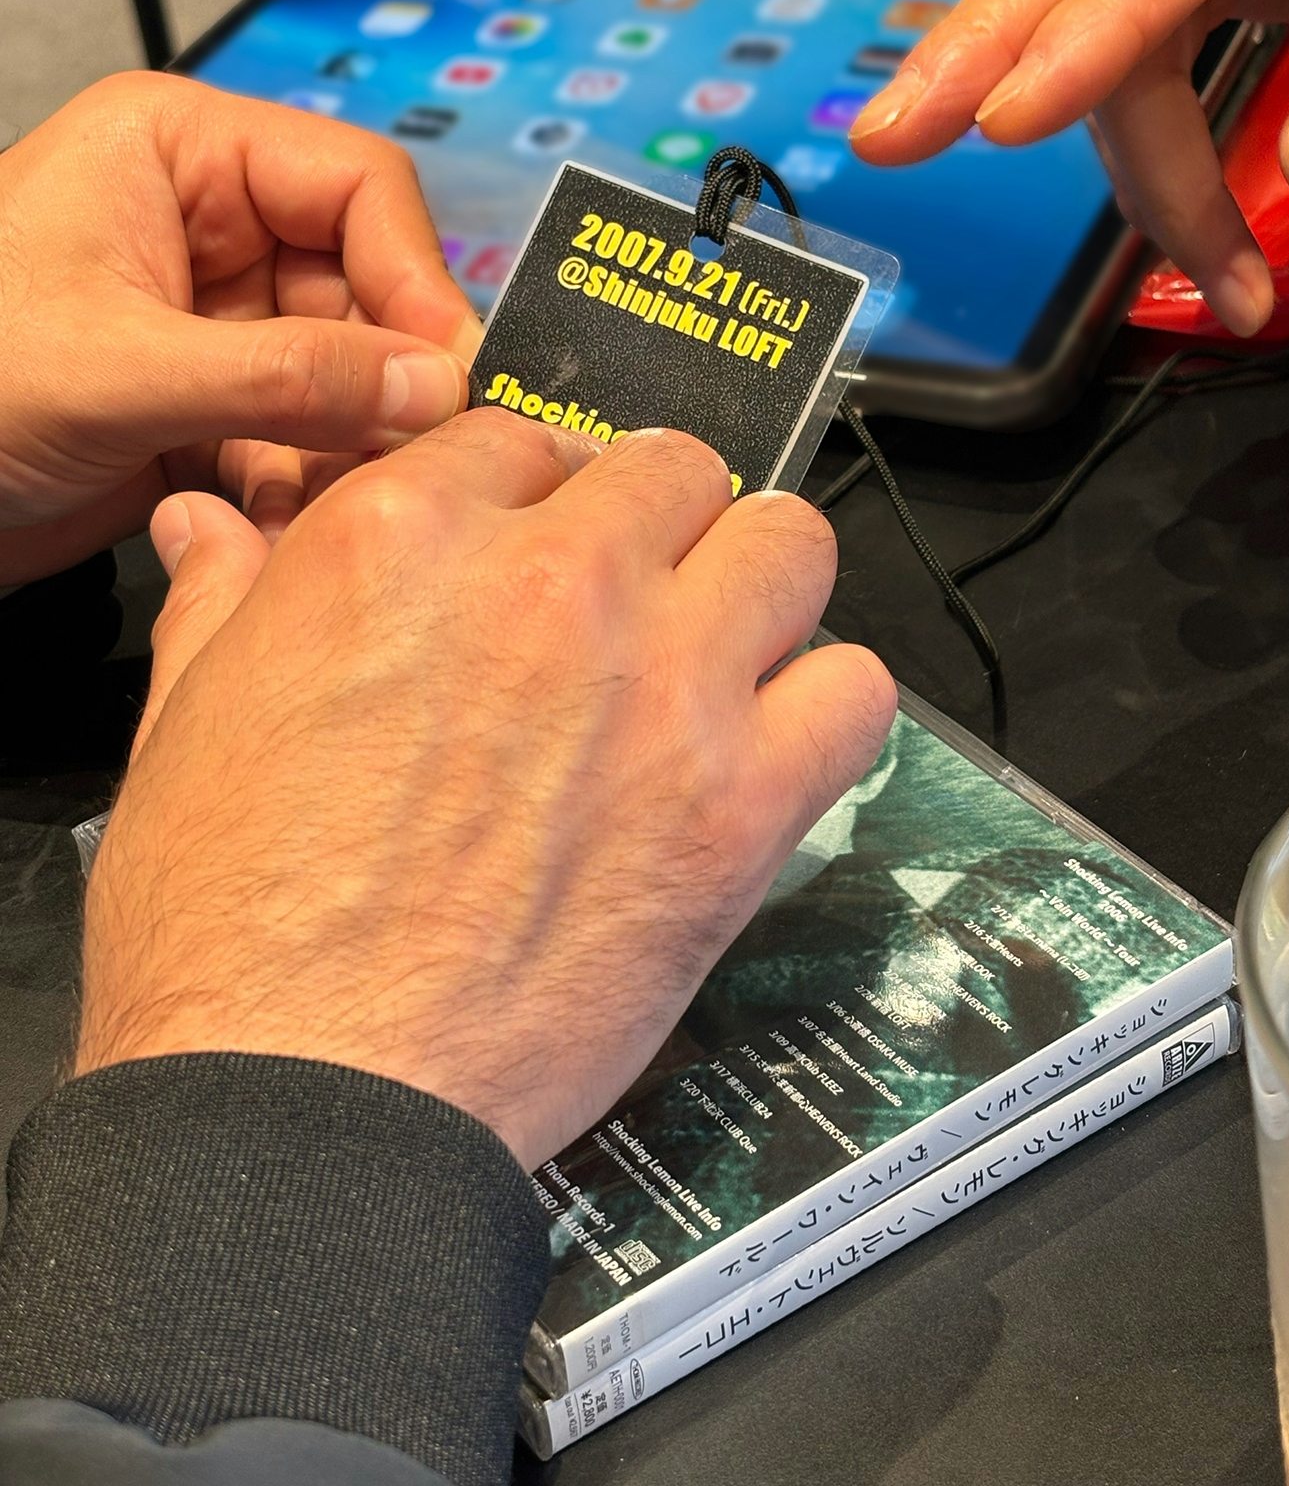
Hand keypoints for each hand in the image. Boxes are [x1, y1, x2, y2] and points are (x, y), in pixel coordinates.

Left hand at [0, 72, 478, 580]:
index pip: (354, 186)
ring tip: (343, 501)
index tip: (451, 372)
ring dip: (347, 445)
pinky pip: (300, 437)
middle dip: (384, 379)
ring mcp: (209, 324)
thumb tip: (434, 386)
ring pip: (342, 375)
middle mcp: (209, 229)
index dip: (414, 277)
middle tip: (420, 458)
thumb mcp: (118, 369)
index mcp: (181, 155)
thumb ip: (288, 378)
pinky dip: (304, 486)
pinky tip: (285, 524)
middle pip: (362, 289)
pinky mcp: (204, 408)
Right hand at [77, 416, 896, 1169]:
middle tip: (634, 601)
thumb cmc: (228, 929)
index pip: (524, 438)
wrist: (306, 1096)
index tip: (541, 543)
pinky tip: (774, 753)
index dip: (534, 493)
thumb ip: (227, 598)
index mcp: (406, 537)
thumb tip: (209, 524)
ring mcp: (663, 683)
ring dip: (758, 590)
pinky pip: (855, 691)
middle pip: (673, 470)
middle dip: (654, 525)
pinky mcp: (742, 801)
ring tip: (721, 655)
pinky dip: (826, 712)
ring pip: (791, 543)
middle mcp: (553, 580)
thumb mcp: (187, 724)